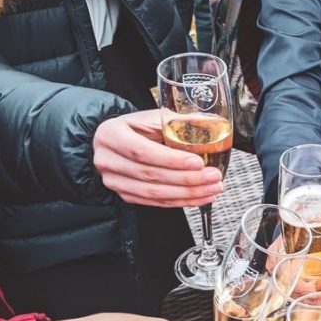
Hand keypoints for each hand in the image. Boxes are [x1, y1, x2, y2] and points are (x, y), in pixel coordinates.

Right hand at [93, 110, 222, 206]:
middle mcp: (108, 160)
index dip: (171, 160)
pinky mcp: (125, 195)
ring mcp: (115, 181)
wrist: (116, 143)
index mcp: (111, 135)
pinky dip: (180, 201)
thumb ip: (175, 122)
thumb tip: (209, 124)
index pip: (142, 151)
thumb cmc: (135, 128)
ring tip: (212, 188)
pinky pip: (155, 202)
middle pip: (150, 175)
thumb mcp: (150, 117)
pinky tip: (199, 197)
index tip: (197, 162)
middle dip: (186, 179)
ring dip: (188, 193)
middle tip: (213, 176)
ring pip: (154, 193)